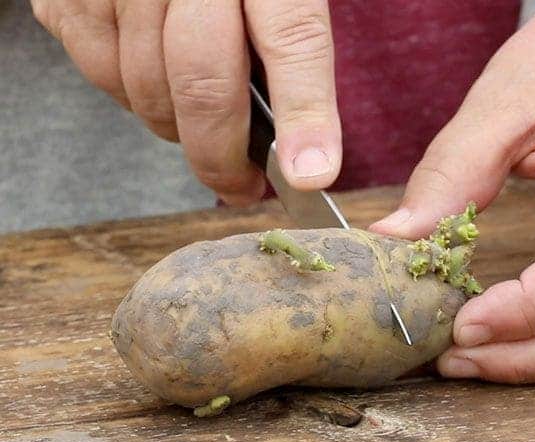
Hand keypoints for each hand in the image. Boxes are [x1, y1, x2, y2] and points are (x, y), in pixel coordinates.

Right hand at [31, 0, 341, 204]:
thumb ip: (284, 46)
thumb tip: (299, 149)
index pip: (292, 38)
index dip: (304, 113)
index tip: (310, 175)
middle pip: (205, 82)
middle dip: (223, 157)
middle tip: (241, 188)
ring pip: (147, 90)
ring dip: (179, 129)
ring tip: (201, 124)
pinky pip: (101, 74)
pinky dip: (132, 97)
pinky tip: (155, 81)